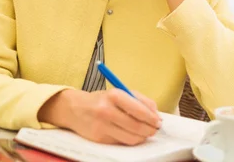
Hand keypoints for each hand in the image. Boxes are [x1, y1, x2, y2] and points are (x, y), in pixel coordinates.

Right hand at [40, 88, 160, 144]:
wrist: (74, 108)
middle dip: (150, 129)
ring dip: (142, 137)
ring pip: (130, 138)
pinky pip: (121, 142)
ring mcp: (102, 126)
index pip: (139, 110)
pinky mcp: (99, 138)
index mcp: (114, 95)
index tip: (158, 121)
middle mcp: (107, 111)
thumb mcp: (119, 92)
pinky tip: (131, 134)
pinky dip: (130, 139)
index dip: (152, 118)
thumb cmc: (102, 99)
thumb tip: (156, 114)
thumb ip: (140, 100)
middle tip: (155, 129)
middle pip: (136, 126)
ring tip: (145, 132)